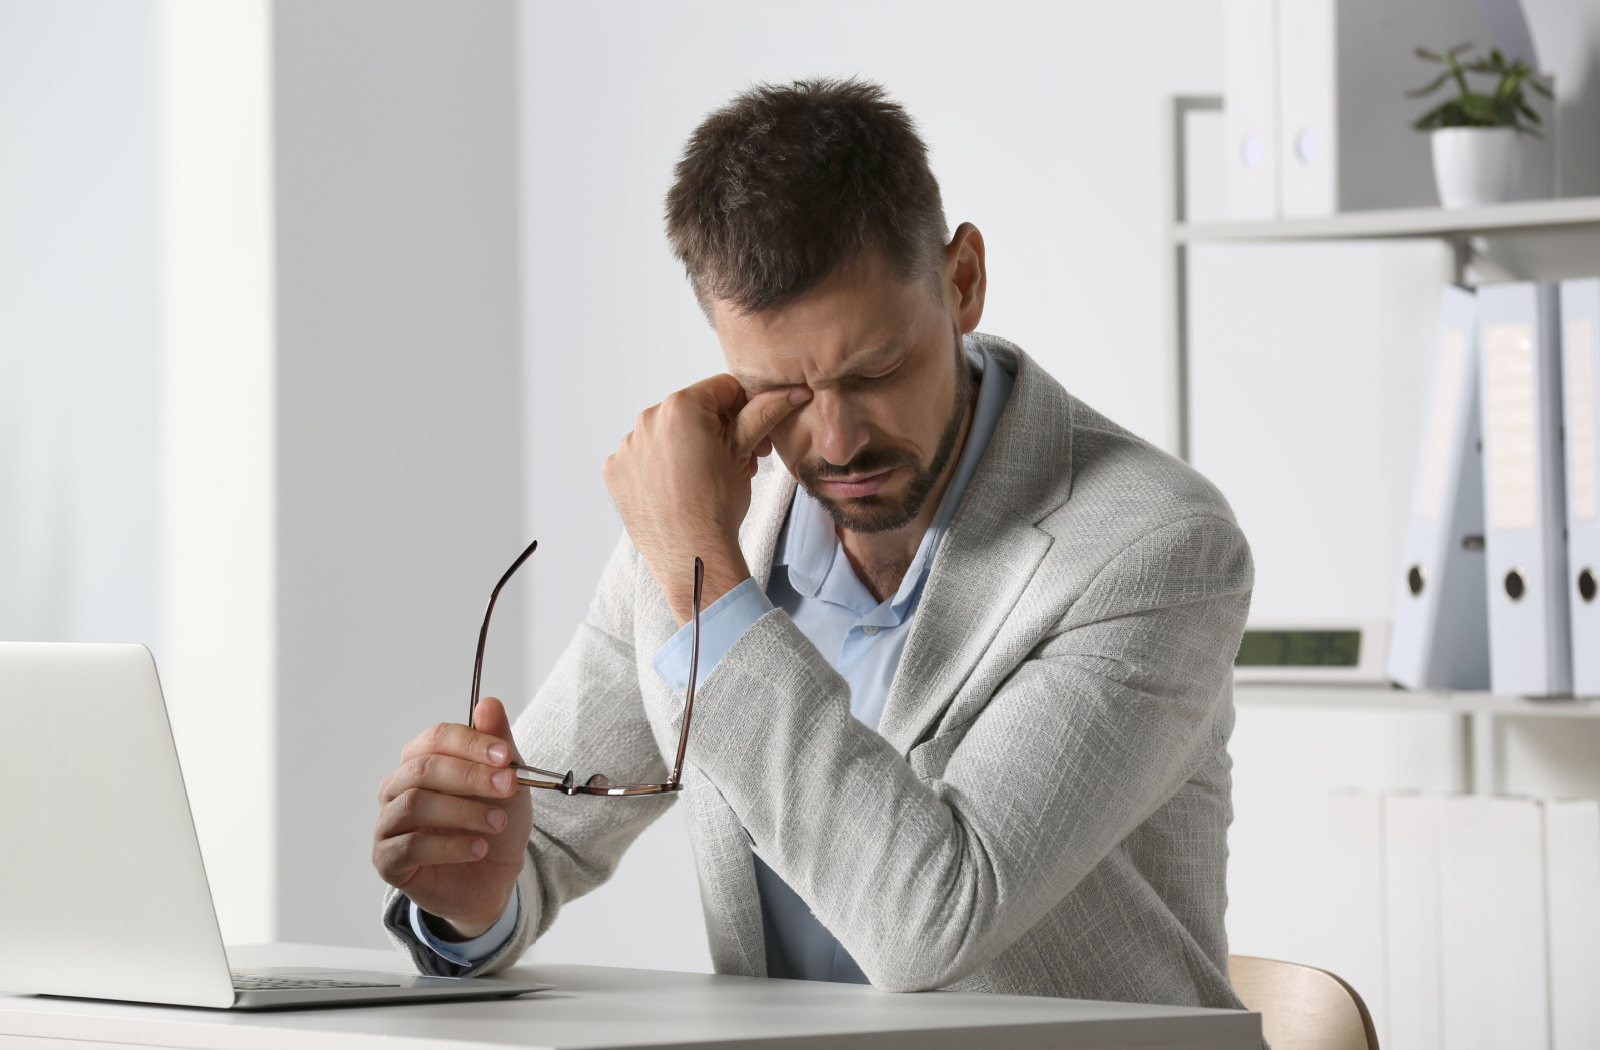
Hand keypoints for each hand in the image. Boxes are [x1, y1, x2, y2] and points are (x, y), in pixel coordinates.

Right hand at [372, 698, 532, 938]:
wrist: (493, 877)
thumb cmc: (493, 823)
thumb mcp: (508, 782)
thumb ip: (498, 744)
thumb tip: (488, 703)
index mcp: (421, 761)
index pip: (436, 738)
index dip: (471, 743)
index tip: (505, 756)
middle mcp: (397, 787)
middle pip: (423, 769)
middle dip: (470, 776)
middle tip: (507, 787)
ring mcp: (388, 823)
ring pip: (414, 805)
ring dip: (463, 812)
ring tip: (497, 823)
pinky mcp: (387, 860)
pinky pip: (409, 846)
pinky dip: (450, 847)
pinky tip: (478, 849)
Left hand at [604, 375, 810, 622]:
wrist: (692, 554)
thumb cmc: (719, 505)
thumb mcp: (745, 451)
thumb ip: (765, 412)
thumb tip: (793, 392)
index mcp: (681, 406)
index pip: (723, 389)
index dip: (744, 410)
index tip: (750, 436)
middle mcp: (647, 418)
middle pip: (692, 411)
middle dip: (715, 431)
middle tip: (733, 461)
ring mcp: (627, 445)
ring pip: (666, 433)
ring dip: (685, 447)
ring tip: (702, 478)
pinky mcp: (615, 470)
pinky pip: (642, 456)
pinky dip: (659, 467)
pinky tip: (676, 488)